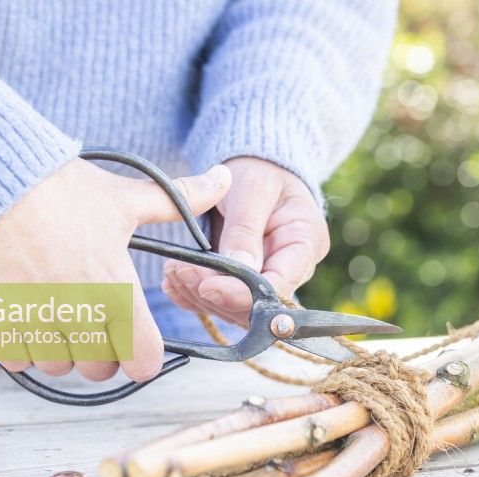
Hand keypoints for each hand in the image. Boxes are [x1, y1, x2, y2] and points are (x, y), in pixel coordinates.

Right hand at [0, 158, 229, 380]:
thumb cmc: (62, 187)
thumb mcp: (126, 196)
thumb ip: (179, 200)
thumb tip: (225, 177)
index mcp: (116, 291)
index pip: (144, 362)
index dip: (144, 354)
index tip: (136, 338)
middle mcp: (77, 315)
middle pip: (101, 370)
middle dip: (102, 350)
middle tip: (93, 316)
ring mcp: (33, 321)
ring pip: (59, 366)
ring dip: (62, 348)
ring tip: (57, 308)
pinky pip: (18, 360)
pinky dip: (24, 345)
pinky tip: (27, 311)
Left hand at [162, 157, 328, 324]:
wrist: (253, 167)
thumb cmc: (259, 169)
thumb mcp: (252, 189)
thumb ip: (245, 228)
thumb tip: (239, 268)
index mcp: (305, 243)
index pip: (280, 285)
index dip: (243, 294)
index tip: (207, 286)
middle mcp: (291, 268)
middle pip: (256, 302)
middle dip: (215, 294)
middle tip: (178, 271)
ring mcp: (268, 277)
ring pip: (235, 306)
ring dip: (199, 296)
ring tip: (172, 271)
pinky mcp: (245, 281)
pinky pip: (220, 299)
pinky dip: (194, 295)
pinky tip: (173, 283)